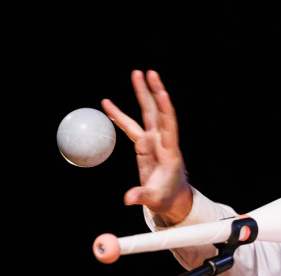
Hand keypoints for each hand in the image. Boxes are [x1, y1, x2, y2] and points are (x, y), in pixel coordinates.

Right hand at [102, 70, 192, 224]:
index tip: (162, 93)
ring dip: (142, 94)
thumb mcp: (155, 198)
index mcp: (169, 152)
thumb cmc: (167, 197)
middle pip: (157, 111)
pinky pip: (130, 126)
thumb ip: (142, 195)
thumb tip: (129, 198)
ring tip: (136, 74)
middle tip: (148, 73)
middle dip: (153, 92)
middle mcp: (162, 141)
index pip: (169, 125)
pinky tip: (108, 105)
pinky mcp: (144, 144)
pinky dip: (120, 116)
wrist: (172, 198)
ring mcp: (153, 141)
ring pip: (147, 113)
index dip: (165, 109)